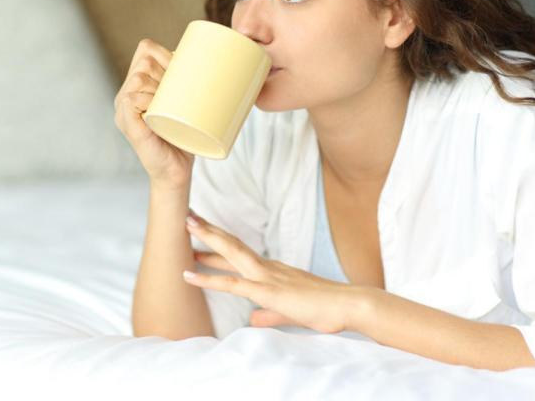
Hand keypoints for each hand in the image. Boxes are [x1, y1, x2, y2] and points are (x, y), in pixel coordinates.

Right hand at [114, 39, 193, 186]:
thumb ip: (188, 85)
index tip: (182, 67)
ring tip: (171, 101)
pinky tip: (156, 107)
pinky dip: (146, 99)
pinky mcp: (127, 124)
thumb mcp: (184, 105)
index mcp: (137, 86)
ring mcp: (123, 110)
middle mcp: (125, 95)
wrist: (176, 172)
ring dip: (159, 84)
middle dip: (166, 68)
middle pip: (144, 61)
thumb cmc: (183, 138)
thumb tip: (220, 60)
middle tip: (181, 89)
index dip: (164, 51)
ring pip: (138, 78)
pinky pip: (131, 99)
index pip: (145, 50)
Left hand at [184, 212, 363, 333]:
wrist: (349, 306)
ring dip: (207, 239)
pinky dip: (209, 279)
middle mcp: (267, 267)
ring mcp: (267, 277)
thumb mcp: (289, 313)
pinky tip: (190, 275)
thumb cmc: (326, 309)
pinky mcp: (268, 291)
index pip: (240, 253)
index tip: (201, 231)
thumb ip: (268, 314)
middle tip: (186, 216)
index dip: (219, 242)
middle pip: (232, 244)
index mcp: (273, 270)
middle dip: (208, 230)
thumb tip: (252, 319)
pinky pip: (233, 284)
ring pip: (230, 253)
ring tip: (185, 225)